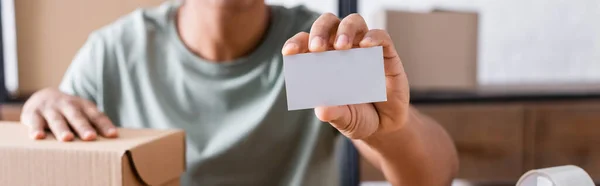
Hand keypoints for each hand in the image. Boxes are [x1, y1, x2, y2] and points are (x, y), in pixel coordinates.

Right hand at [20, 88, 117, 140]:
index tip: (112, 135)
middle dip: (83, 127)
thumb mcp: (83, 113)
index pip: (96, 115)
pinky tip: (38, 136)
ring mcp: (50, 108)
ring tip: (67, 138)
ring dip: (62, 129)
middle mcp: (68, 105)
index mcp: (84, 106)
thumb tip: (112, 139)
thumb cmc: (70, 111)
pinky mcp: (33, 112)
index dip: (104, 125)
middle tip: (90, 137)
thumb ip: (94, 124)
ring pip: (57, 119)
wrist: (45, 95)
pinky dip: (35, 128)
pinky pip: (34, 121)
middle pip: (77, 117)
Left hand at [282, 13, 409, 138]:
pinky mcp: (386, 54)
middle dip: (320, 31)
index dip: (296, 43)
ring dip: (345, 30)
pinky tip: (366, 45)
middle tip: (317, 48)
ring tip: (342, 46)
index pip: (306, 43)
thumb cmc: (357, 117)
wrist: (384, 127)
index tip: (289, 52)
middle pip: (328, 24)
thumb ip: (334, 114)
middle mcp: (342, 49)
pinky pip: (380, 36)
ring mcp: (364, 49)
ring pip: (353, 22)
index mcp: (323, 60)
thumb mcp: (344, 119)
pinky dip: (373, 37)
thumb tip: (322, 110)